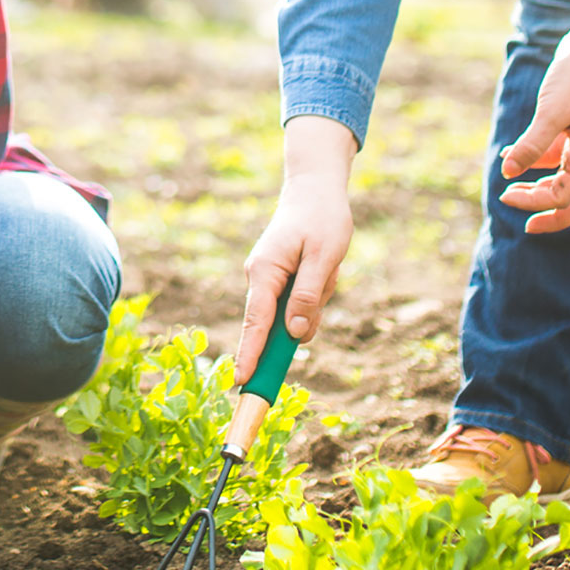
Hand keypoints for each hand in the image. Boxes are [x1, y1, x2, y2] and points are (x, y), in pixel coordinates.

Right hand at [235, 117, 357, 381]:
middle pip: (277, 323)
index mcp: (265, 271)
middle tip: (325, 273)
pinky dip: (316, 292)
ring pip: (294, 313)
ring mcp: (268, 279)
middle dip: (306, 313)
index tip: (241, 381)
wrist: (316, 188)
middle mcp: (260, 278)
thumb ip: (308, 296)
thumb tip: (295, 334)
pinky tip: (324, 266)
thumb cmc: (322, 218)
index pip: (256, 322)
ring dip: (317, 298)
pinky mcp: (280, 280)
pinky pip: (299, 302)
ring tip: (327, 263)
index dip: (250, 353)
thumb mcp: (324, 256)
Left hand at [498, 36, 569, 234]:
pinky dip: (538, 164)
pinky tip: (512, 155)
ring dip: (543, 192)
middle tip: (525, 225)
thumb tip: (508, 172)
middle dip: (554, 217)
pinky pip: (560, 160)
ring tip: (512, 191)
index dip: (535, 202)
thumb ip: (532, 144)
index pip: (564, 196)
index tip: (506, 193)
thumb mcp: (551, 111)